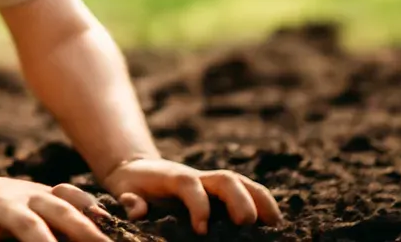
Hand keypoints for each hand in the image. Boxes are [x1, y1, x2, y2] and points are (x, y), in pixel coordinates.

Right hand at [0, 172, 112, 241]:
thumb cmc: (10, 207)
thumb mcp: (40, 201)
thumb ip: (73, 207)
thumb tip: (115, 218)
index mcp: (39, 198)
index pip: (71, 209)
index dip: (93, 226)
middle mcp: (18, 202)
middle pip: (52, 214)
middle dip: (77, 230)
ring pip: (22, 225)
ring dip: (41, 240)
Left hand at [102, 157, 282, 234]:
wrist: (138, 170)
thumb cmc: (133, 186)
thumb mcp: (125, 192)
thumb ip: (131, 201)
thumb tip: (136, 211)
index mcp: (174, 178)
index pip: (190, 185)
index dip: (198, 205)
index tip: (201, 230)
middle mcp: (198, 177)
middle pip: (225, 179)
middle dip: (239, 199)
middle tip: (246, 224)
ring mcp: (212, 182)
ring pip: (242, 182)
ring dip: (260, 200)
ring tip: (275, 224)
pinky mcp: (221, 191)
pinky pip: (248, 191)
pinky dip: (263, 202)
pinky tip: (274, 223)